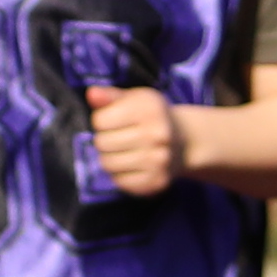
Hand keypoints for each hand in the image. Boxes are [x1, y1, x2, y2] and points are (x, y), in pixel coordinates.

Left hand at [80, 85, 184, 199]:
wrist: (185, 141)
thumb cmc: (151, 116)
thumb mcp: (135, 99)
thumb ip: (110, 96)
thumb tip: (92, 93)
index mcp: (150, 110)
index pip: (100, 121)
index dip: (103, 120)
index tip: (116, 121)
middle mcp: (158, 135)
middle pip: (102, 143)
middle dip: (105, 140)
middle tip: (120, 138)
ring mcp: (159, 160)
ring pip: (108, 164)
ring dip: (110, 159)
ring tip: (124, 152)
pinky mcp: (156, 181)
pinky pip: (120, 182)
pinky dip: (121, 175)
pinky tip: (133, 166)